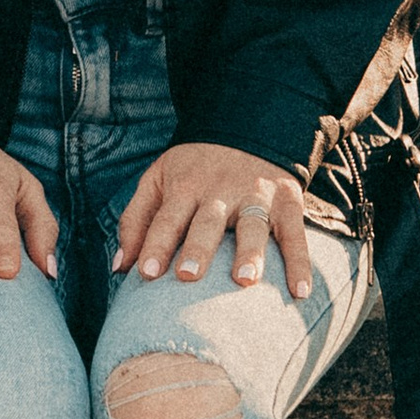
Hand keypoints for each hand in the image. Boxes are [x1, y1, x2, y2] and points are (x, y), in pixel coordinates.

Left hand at [117, 143, 314, 296]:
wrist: (247, 127)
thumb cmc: (193, 167)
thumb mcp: (158, 179)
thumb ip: (136, 220)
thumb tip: (119, 267)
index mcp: (185, 186)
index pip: (167, 218)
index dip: (155, 244)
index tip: (145, 273)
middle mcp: (221, 191)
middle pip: (207, 222)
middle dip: (198, 249)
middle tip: (187, 276)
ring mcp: (257, 196)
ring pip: (252, 226)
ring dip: (249, 253)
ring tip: (244, 281)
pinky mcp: (288, 203)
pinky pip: (295, 234)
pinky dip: (300, 262)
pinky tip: (299, 291)